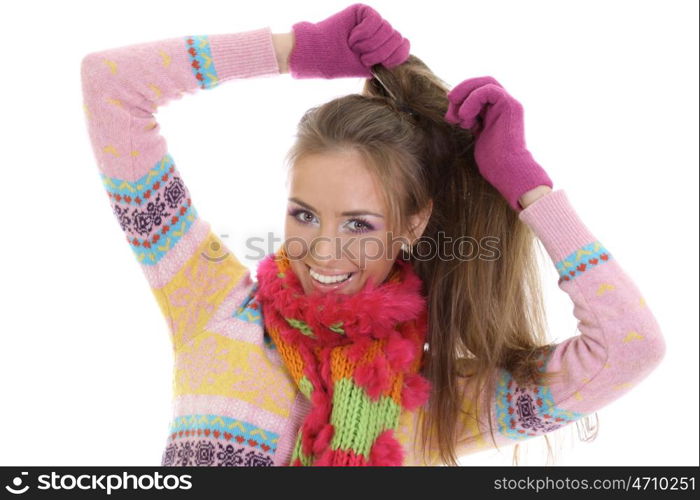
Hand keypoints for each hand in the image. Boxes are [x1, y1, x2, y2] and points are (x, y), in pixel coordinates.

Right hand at [289, 3, 409, 78]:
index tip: (380, 65)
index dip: (396, 56)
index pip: (404, 47)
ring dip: (369, 44)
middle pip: (397, 38)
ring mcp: (372, 21)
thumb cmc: (340, 64)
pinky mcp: (363, 11)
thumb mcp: (368, 68)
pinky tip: (351, 37)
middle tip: (362, 58)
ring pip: (387, 29)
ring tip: (354, 47)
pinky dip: (363, 33)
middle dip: (380, 52)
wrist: (320, 55)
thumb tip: (406, 54)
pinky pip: (375, 20)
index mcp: (384, 48)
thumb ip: (387, 61)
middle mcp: (380, 33)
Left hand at [444, 76, 552, 210]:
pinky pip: (488, 90)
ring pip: (485, 83)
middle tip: (450, 108)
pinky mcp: (510, 106)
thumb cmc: (493, 162)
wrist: (507, 171)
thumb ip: (470, 121)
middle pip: (481, 83)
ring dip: (465, 96)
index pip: (478, 91)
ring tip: (458, 117)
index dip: (462, 97)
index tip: (450, 115)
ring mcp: (509, 104)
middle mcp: (504, 105)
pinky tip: (466, 117)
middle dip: (462, 92)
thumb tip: (452, 112)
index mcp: (497, 111)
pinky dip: (472, 100)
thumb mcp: (477, 136)